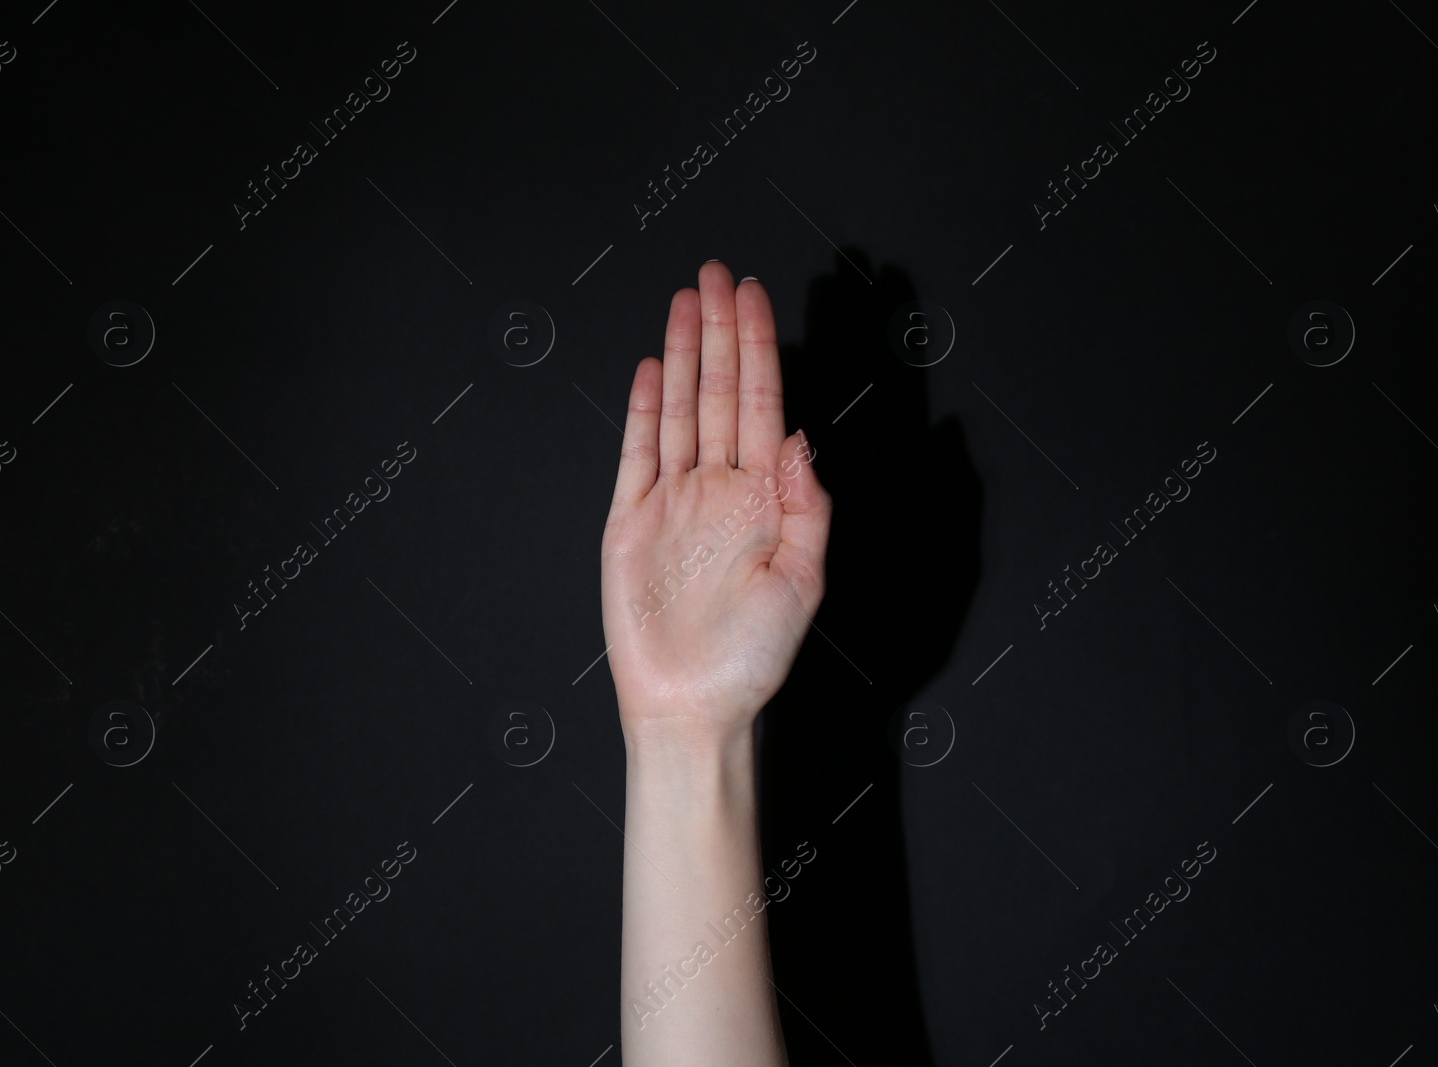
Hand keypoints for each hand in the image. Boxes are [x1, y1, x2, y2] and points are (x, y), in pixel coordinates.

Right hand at [600, 262, 831, 742]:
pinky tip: (653, 369)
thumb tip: (799, 437)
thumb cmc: (752, 657)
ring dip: (684, 353)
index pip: (761, 403)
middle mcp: (720, 490)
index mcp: (765, 499)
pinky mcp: (631, 521)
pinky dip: (644, 409)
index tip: (755, 296)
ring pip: (680, 409)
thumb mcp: (803, 580)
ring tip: (685, 299)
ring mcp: (674, 501)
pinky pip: (637, 452)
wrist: (690, 706)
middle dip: (721, 330)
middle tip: (717, 273)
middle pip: (719, 392)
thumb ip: (807, 506)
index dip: (759, 347)